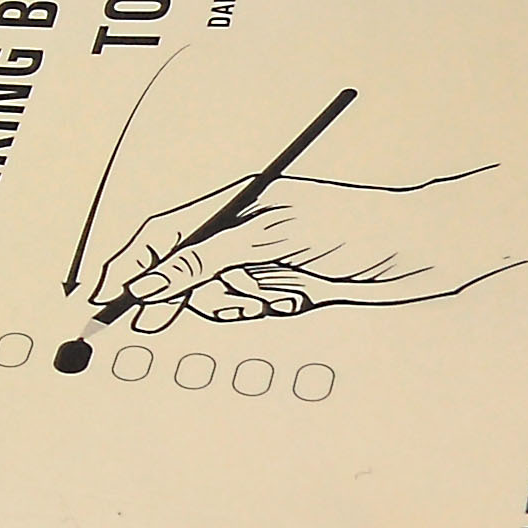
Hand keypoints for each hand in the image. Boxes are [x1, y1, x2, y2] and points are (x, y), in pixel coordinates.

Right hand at [100, 169, 492, 329]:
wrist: (427, 251)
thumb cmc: (357, 228)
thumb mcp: (273, 239)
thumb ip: (206, 262)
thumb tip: (152, 283)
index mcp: (234, 203)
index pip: (164, 232)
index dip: (127, 261)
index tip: (100, 294)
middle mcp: (242, 231)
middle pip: (179, 267)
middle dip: (169, 294)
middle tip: (148, 324)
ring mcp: (263, 262)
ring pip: (214, 296)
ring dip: (231, 306)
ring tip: (271, 299)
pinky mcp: (286, 290)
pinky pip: (250, 311)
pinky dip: (263, 312)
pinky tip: (295, 301)